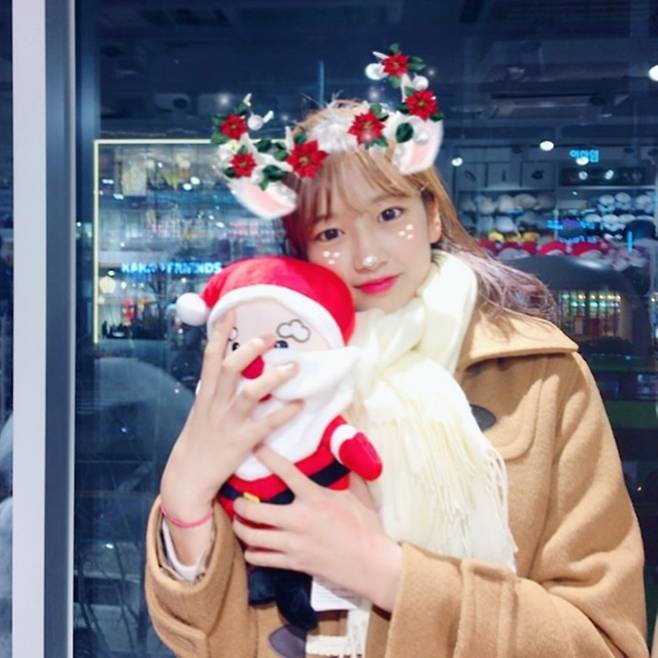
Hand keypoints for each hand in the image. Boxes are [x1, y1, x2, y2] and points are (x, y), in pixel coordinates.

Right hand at [159, 311, 302, 562]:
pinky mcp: (242, 442)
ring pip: (249, 394)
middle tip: (271, 337)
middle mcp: (215, 406)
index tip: (231, 312)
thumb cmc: (198, 442)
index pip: (211, 358)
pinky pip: (266, 424)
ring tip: (293, 368)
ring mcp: (228, 423)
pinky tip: (300, 404)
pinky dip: (284, 413)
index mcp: (205, 396)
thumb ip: (214, 392)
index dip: (220, 334)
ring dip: (272, 379)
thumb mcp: (201, 412)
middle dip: (249, 350)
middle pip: (230, 370)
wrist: (187, 478)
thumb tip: (228, 370)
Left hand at [232, 446, 401, 611]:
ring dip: (241, 528)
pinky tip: (253, 546)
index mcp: (315, 498)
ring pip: (252, 537)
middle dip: (239, 505)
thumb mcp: (358, 495)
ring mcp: (294, 543)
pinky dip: (252, 552)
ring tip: (240, 522)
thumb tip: (346, 451)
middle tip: (237, 500)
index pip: (286, 472)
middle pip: (254, 511)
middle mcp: (299, 519)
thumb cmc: (365, 527)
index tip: (255, 447)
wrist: (371, 564)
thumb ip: (347, 473)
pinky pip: (260, 559)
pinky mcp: (293, 563)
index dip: (267, 457)